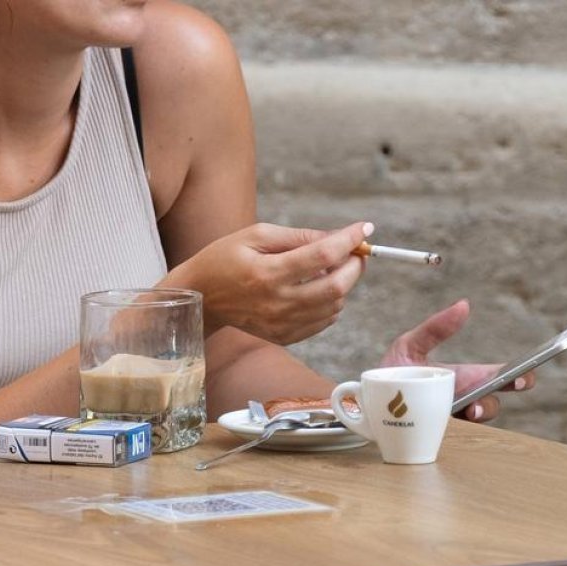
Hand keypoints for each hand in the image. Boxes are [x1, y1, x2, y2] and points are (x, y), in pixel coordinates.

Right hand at [168, 221, 371, 344]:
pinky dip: (331, 303)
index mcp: (267, 273)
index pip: (322, 256)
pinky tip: (318, 289)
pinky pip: (324, 322)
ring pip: (335, 306)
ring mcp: (281, 324)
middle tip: (354, 251)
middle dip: (355, 265)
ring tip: (328, 269)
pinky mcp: (284, 336)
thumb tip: (337, 237)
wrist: (202, 298)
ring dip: (343, 284)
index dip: (349, 240)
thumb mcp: (256, 235)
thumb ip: (299, 236)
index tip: (364, 229)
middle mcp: (277, 302)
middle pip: (337, 287)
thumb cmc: (226, 258)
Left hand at [379, 300, 534, 421]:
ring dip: (482, 409)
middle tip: (514, 382)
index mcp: (463, 376)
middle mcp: (461, 396)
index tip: (529, 367)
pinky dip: (455, 423)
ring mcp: (449, 414)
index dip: (521, 373)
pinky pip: (452, 429)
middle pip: (496, 396)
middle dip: (512, 389)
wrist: (364, 399)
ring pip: (479, 414)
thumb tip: (463, 305)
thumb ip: (435, 329)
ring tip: (472, 406)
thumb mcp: (410, 344)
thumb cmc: (391, 371)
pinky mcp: (434, 427)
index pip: (499, 376)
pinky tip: (453, 416)